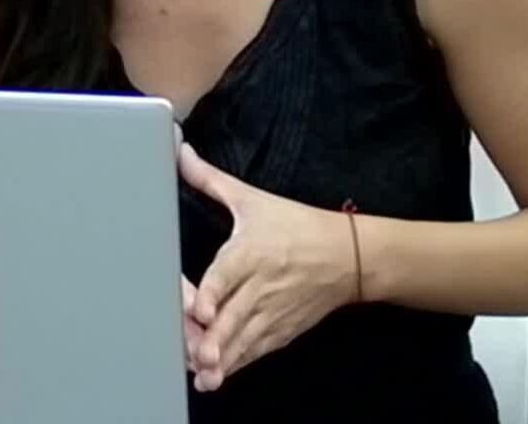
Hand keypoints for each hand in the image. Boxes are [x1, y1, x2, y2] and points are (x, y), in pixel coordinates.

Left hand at [178, 143, 355, 391]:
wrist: (348, 256)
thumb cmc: (297, 225)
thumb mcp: (253, 199)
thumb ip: (210, 180)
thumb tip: (179, 152)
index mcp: (252, 252)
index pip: (228, 275)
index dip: (213, 294)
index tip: (201, 310)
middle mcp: (261, 285)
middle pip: (233, 316)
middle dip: (213, 338)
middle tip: (194, 354)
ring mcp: (272, 312)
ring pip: (243, 340)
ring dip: (223, 358)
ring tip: (203, 372)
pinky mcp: (281, 330)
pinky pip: (256, 351)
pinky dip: (237, 364)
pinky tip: (217, 376)